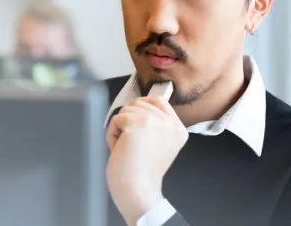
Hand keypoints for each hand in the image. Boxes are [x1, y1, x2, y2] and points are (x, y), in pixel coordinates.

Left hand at [106, 95, 187, 224]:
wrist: (138, 191)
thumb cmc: (143, 171)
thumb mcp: (161, 143)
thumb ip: (157, 124)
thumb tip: (139, 105)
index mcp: (178, 129)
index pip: (159, 101)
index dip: (143, 108)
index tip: (137, 125)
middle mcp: (169, 123)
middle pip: (139, 103)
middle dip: (129, 121)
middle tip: (134, 145)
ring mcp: (153, 121)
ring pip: (125, 110)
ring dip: (120, 129)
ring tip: (128, 148)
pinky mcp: (135, 123)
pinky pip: (114, 119)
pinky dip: (112, 134)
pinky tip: (121, 149)